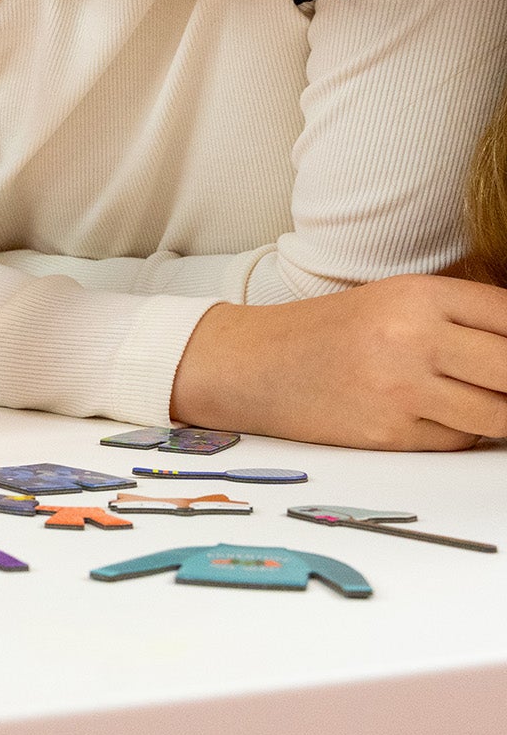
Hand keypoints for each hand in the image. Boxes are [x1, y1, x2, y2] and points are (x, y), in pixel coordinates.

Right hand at [170, 275, 506, 449]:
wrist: (253, 364)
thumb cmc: (327, 332)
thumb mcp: (393, 302)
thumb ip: (461, 319)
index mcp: (416, 294)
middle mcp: (411, 337)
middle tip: (499, 381)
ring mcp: (400, 388)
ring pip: (498, 414)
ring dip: (498, 413)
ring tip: (479, 399)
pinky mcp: (390, 433)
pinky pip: (459, 440)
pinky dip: (461, 432)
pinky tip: (436, 415)